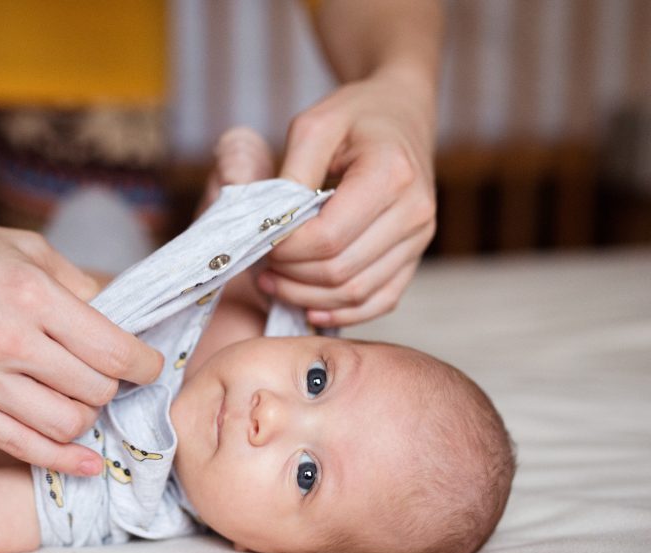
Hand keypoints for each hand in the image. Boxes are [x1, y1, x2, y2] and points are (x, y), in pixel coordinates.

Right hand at [0, 207, 162, 475]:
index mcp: (29, 294)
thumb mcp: (26, 249)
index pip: (112, 350)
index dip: (144, 364)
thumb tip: (121, 324)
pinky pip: (20, 447)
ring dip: (87, 416)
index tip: (148, 365)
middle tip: (110, 376)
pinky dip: (61, 458)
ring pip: (65, 425)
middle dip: (114, 386)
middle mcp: (5, 340)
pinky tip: (84, 460)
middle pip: (94, 389)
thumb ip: (78, 288)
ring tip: (82, 397)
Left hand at [262, 68, 437, 326]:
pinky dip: (342, 312)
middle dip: (292, 276)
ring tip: (273, 282)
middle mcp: (414, 212)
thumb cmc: (354, 115)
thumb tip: (271, 226)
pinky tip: (308, 308)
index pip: (328, 237)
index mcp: (390, 175)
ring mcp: (420, 238)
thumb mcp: (314, 125)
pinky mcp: (414, 256)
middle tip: (259, 267)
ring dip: (308, 297)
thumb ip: (291, 174)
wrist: (400, 112)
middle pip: (341, 271)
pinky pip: (380, 300)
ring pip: (357, 292)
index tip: (260, 243)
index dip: (286, 250)